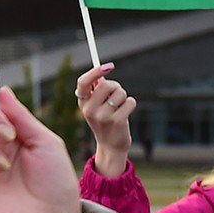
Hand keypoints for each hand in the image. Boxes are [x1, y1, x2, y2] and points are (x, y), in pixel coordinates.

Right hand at [75, 63, 135, 177]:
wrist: (111, 146)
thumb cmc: (105, 121)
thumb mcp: (96, 106)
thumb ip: (97, 90)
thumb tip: (103, 70)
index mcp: (82, 103)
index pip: (83, 82)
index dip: (95, 71)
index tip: (108, 66)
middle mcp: (89, 110)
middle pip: (105, 85)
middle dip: (115, 86)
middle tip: (117, 93)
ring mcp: (103, 117)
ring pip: (120, 93)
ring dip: (124, 97)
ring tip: (119, 108)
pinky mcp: (117, 121)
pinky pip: (130, 102)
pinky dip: (131, 104)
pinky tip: (126, 113)